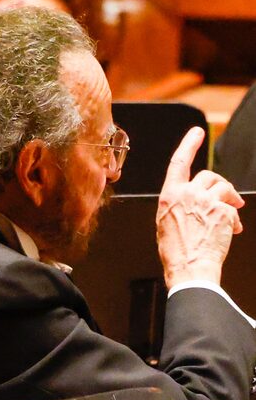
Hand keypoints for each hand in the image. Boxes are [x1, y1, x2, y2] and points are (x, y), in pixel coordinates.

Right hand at [156, 127, 244, 287]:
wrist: (189, 267)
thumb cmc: (176, 251)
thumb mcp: (166, 222)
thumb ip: (178, 205)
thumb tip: (192, 204)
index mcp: (169, 194)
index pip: (179, 161)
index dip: (189, 144)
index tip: (197, 132)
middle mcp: (187, 193)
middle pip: (208, 176)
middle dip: (220, 186)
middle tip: (228, 198)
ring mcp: (206, 201)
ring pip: (224, 188)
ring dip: (230, 199)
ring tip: (232, 215)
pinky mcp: (223, 211)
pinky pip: (232, 209)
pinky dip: (234, 220)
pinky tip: (231, 232)